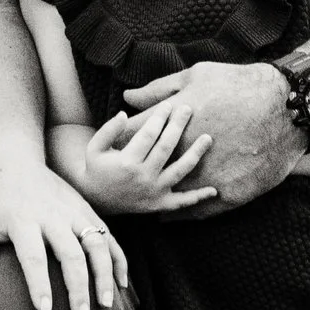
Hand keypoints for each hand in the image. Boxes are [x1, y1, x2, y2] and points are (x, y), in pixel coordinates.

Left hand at [0, 152, 126, 309]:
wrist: (16, 160)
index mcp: (22, 220)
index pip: (33, 255)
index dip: (39, 283)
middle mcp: (52, 214)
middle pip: (70, 252)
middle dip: (77, 286)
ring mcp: (73, 211)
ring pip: (96, 243)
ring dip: (104, 274)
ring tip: (106, 305)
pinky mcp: (87, 211)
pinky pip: (109, 236)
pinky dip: (118, 260)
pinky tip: (122, 285)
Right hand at [82, 105, 217, 215]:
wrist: (96, 200)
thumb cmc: (97, 168)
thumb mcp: (95, 147)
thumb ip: (109, 130)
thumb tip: (125, 114)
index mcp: (127, 162)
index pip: (149, 134)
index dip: (159, 117)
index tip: (167, 104)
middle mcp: (143, 177)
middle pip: (166, 147)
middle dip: (178, 126)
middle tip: (188, 109)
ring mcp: (154, 192)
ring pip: (180, 171)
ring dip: (196, 154)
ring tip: (208, 138)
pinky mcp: (160, 204)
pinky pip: (182, 202)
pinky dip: (198, 197)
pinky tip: (215, 190)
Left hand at [126, 61, 299, 210]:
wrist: (286, 108)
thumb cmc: (239, 85)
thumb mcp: (196, 77)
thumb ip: (158, 90)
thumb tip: (127, 98)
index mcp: (174, 123)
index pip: (131, 135)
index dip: (118, 140)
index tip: (114, 144)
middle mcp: (187, 154)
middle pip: (147, 167)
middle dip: (132, 168)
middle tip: (120, 173)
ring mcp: (208, 177)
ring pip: (170, 193)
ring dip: (154, 194)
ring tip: (139, 196)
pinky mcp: (230, 194)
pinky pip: (199, 210)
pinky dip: (183, 212)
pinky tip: (169, 215)